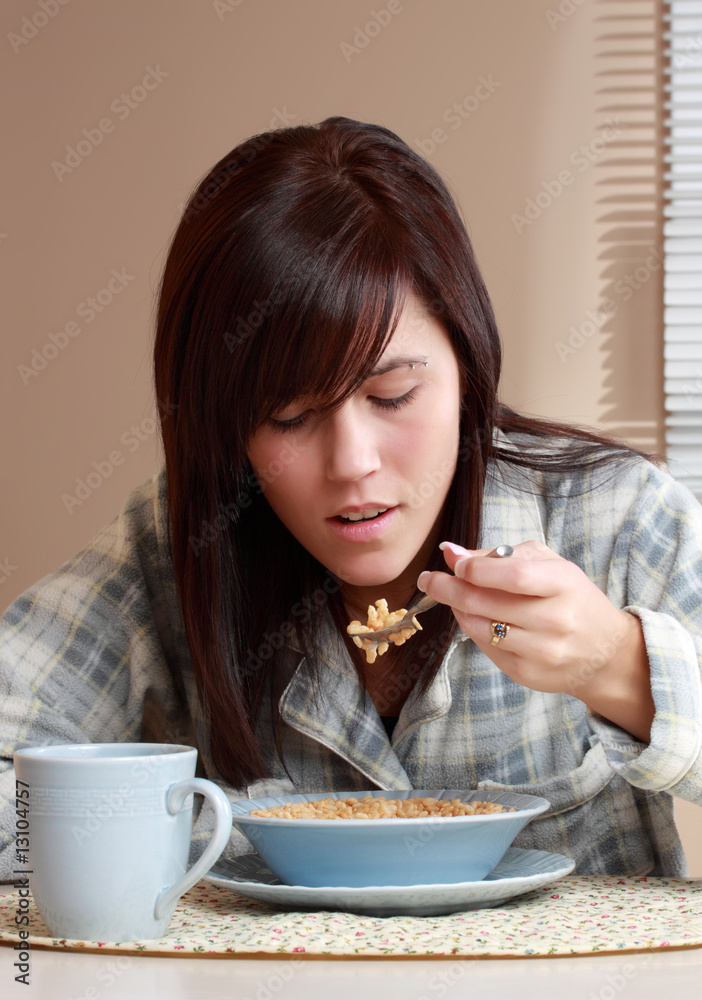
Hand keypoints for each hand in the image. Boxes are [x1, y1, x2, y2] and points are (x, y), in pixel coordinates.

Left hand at [417, 540, 653, 740]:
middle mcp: (555, 620)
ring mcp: (541, 651)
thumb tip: (450, 551)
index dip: (477, 569)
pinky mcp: (527, 674)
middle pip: (487, 604)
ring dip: (457, 609)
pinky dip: (472, 629)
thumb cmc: (571, 597)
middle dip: (448, 588)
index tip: (455, 563)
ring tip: (450, 594)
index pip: (513, 576)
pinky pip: (485, 648)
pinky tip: (473, 616)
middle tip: (429, 579)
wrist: (604, 652)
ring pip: (479, 628)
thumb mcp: (547, 564)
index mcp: (564, 584)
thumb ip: (499, 556)